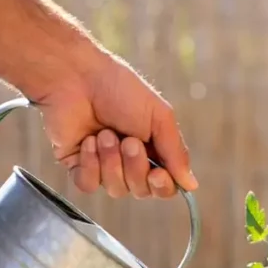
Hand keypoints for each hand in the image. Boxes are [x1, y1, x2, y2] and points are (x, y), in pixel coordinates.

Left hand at [35, 53, 197, 198]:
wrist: (76, 77)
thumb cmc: (119, 88)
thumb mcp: (159, 116)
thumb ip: (176, 152)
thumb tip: (191, 185)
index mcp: (152, 149)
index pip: (164, 185)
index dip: (162, 186)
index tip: (157, 173)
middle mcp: (129, 161)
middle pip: (141, 190)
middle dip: (135, 167)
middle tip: (127, 140)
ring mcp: (103, 165)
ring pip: (116, 189)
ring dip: (112, 162)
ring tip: (103, 134)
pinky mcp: (77, 165)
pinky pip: (89, 185)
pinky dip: (90, 165)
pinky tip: (87, 141)